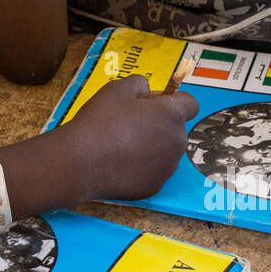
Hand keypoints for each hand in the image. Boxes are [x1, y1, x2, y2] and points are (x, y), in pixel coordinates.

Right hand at [64, 75, 198, 201]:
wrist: (80, 162)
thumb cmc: (100, 121)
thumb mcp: (117, 89)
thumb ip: (139, 84)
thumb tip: (148, 92)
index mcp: (172, 115)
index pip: (190, 104)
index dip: (172, 101)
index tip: (150, 104)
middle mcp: (177, 143)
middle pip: (175, 129)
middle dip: (158, 124)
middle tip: (128, 124)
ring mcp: (167, 168)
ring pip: (165, 152)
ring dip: (151, 146)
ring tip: (121, 146)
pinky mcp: (154, 187)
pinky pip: (153, 172)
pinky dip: (141, 167)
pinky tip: (119, 164)